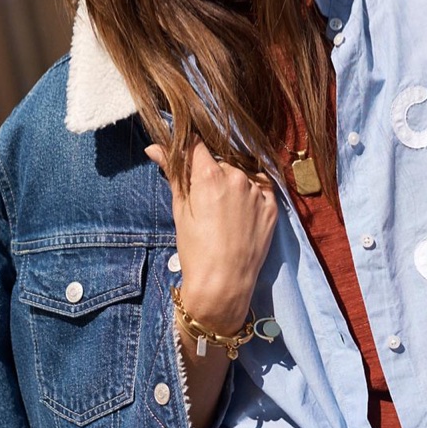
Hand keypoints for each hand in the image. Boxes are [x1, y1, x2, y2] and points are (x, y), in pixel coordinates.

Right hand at [145, 138, 277, 330]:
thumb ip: (173, 172)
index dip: (190, 148)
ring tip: (223, 212)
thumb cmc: (195, 248)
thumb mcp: (180, 209)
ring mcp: (257, 191)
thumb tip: (154, 147)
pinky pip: (260, 188)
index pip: (197, 144)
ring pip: (240, 174)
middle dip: (211, 172)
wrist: (224, 283)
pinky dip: (250, 194)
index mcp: (210, 175)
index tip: (188, 156)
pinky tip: (240, 215)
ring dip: (232, 183)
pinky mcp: (272, 205)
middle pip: (220, 161)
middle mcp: (236, 176)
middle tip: (204, 199)